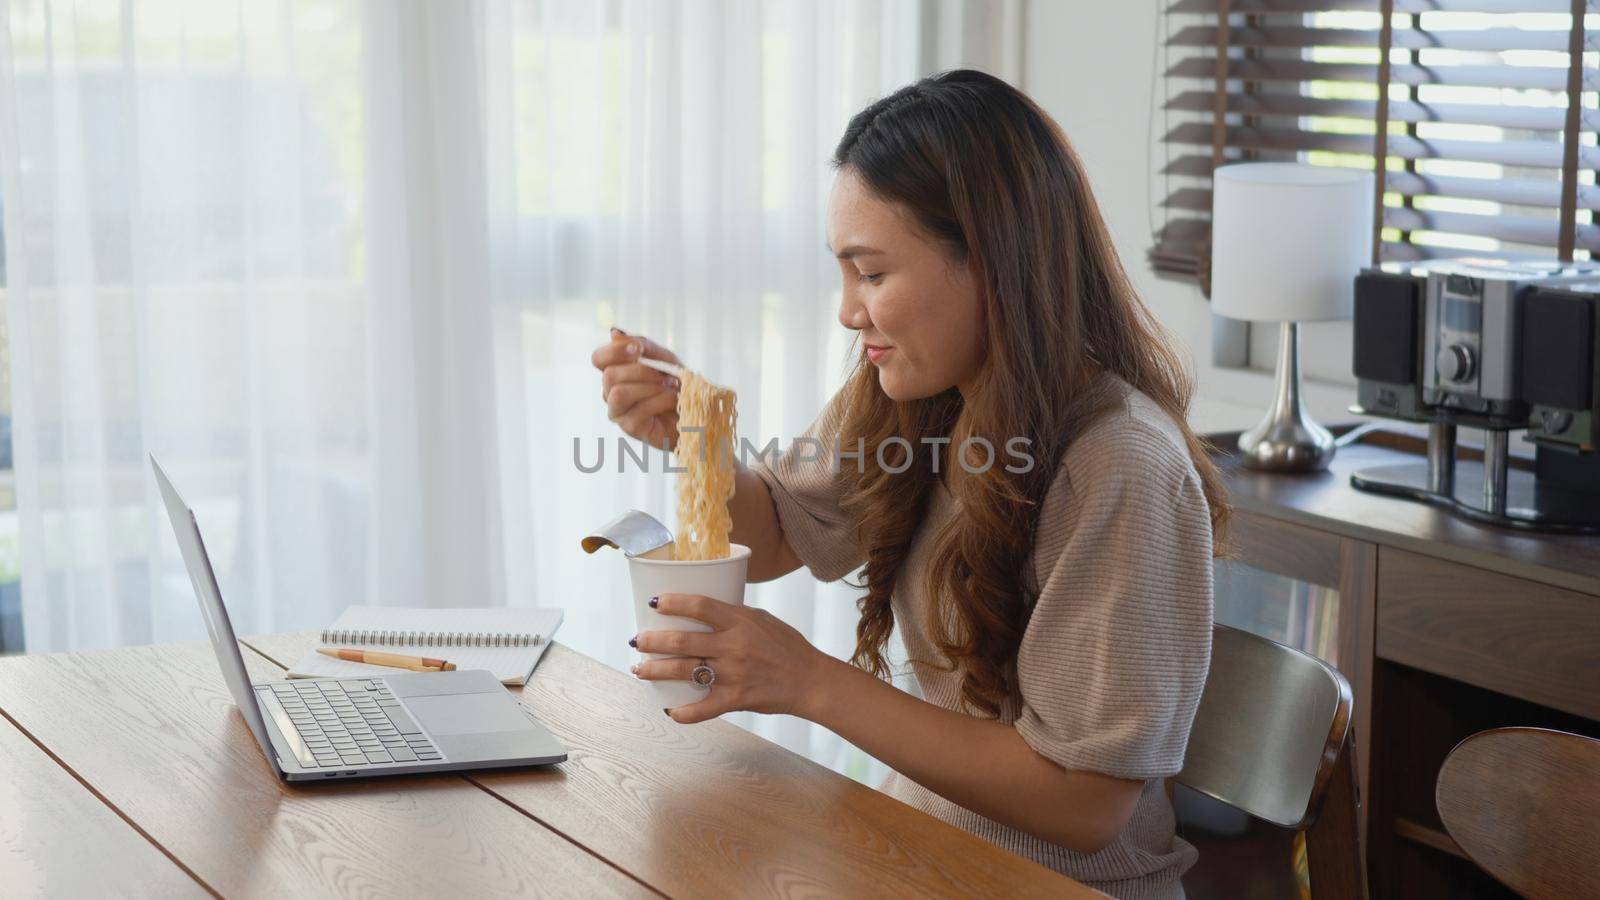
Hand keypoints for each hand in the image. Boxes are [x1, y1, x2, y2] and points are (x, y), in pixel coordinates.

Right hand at [591, 328, 682, 450]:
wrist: (695, 410)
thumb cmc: (675, 384)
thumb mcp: (663, 359)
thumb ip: (641, 345)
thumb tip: (614, 332)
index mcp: (616, 372)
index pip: (598, 358)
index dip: (614, 352)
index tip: (638, 350)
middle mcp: (611, 392)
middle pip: (610, 376)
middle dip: (641, 371)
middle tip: (664, 373)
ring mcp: (618, 412)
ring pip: (619, 394)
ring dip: (650, 387)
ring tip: (672, 386)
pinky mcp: (631, 428)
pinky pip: (638, 410)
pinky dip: (661, 401)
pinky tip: (674, 401)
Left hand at [631, 593, 833, 723]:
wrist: (810, 681)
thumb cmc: (787, 646)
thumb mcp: (762, 619)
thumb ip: (734, 614)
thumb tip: (703, 610)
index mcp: (740, 622)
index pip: (700, 606)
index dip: (674, 602)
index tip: (655, 602)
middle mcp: (733, 646)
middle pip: (682, 641)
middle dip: (653, 641)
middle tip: (637, 640)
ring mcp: (733, 674)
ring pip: (684, 672)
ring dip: (656, 671)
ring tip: (639, 669)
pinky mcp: (736, 699)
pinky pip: (702, 709)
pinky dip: (683, 712)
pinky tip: (669, 710)